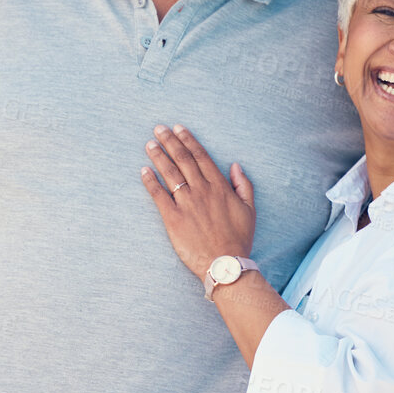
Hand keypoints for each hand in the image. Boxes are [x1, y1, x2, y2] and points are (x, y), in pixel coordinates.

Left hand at [140, 124, 256, 279]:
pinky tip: (144, 171)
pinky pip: (159, 195)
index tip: (178, 129)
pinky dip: (151, 181)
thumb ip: (243, 185)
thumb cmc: (238, 238)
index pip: (200, 156)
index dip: (188, 140)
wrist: (225, 263)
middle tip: (158, 129)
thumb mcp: (249, 209)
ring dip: (158, 156)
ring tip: (149, 144)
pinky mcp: (173, 218)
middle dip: (169, 142)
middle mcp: (202, 190)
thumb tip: (235, 165)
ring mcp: (186, 203)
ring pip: (170, 173)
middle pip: (183, 160)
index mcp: (219, 186)